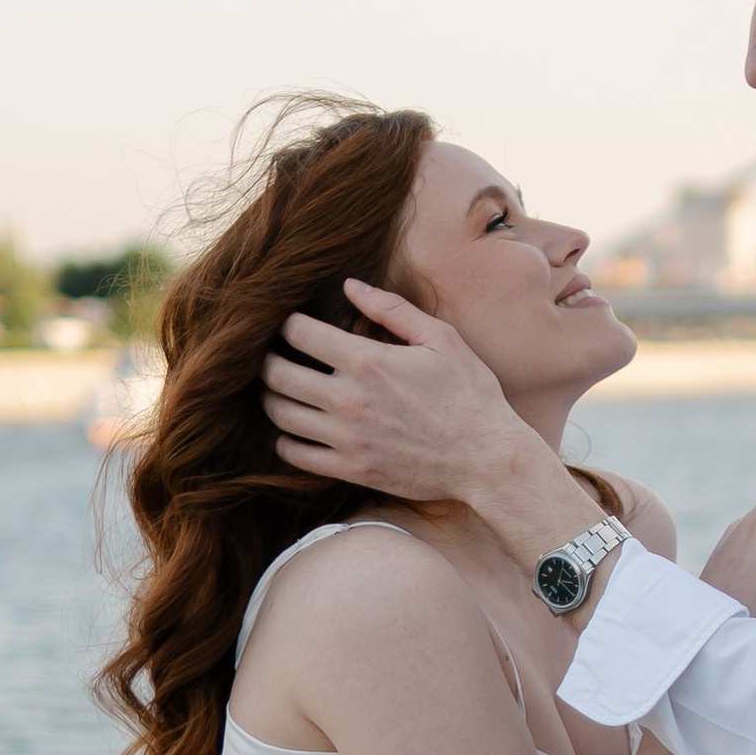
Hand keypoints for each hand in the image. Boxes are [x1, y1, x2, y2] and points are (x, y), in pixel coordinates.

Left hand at [263, 279, 520, 503]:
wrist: (487, 458)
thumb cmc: (470, 394)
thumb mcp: (441, 338)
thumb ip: (391, 309)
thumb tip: (349, 286)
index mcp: (368, 361)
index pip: (299, 334)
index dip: (287, 324)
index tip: (291, 324)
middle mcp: (349, 399)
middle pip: (277, 374)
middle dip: (268, 359)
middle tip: (273, 355)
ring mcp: (347, 438)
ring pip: (281, 414)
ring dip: (272, 398)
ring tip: (280, 390)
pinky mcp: (351, 469)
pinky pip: (295, 454)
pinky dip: (285, 440)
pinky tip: (295, 430)